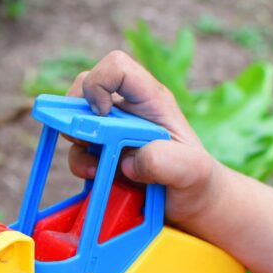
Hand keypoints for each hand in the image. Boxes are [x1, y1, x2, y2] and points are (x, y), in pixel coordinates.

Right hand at [67, 51, 225, 228]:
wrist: (191, 205)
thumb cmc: (197, 181)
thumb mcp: (192, 171)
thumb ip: (166, 161)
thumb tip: (128, 162)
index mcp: (150, 100)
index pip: (117, 67)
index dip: (100, 83)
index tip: (102, 115)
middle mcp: (127, 110)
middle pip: (86, 85)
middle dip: (76, 111)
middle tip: (87, 139)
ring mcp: (111, 132)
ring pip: (75, 120)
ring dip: (77, 145)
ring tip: (96, 170)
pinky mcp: (101, 155)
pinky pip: (76, 151)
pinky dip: (79, 165)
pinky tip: (97, 179)